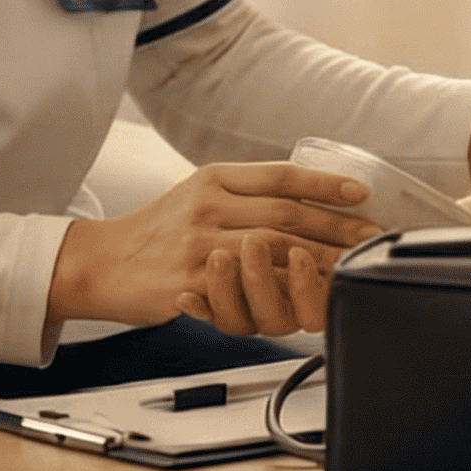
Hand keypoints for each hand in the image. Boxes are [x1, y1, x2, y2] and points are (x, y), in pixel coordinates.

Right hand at [47, 162, 379, 336]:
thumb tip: (304, 193)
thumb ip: (245, 192)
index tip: (359, 192)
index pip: (280, 175)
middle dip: (334, 226)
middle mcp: (208, 205)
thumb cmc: (157, 228)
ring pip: (271, 250)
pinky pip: (245, 288)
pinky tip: (303, 295)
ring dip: (315, 259)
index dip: (324, 182)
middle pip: (284, 213)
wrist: (101, 261)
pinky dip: (279, 291)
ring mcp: (199, 245)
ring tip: (348, 266)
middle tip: (369, 235)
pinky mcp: (190, 283)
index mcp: (214, 177)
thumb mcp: (199, 192)